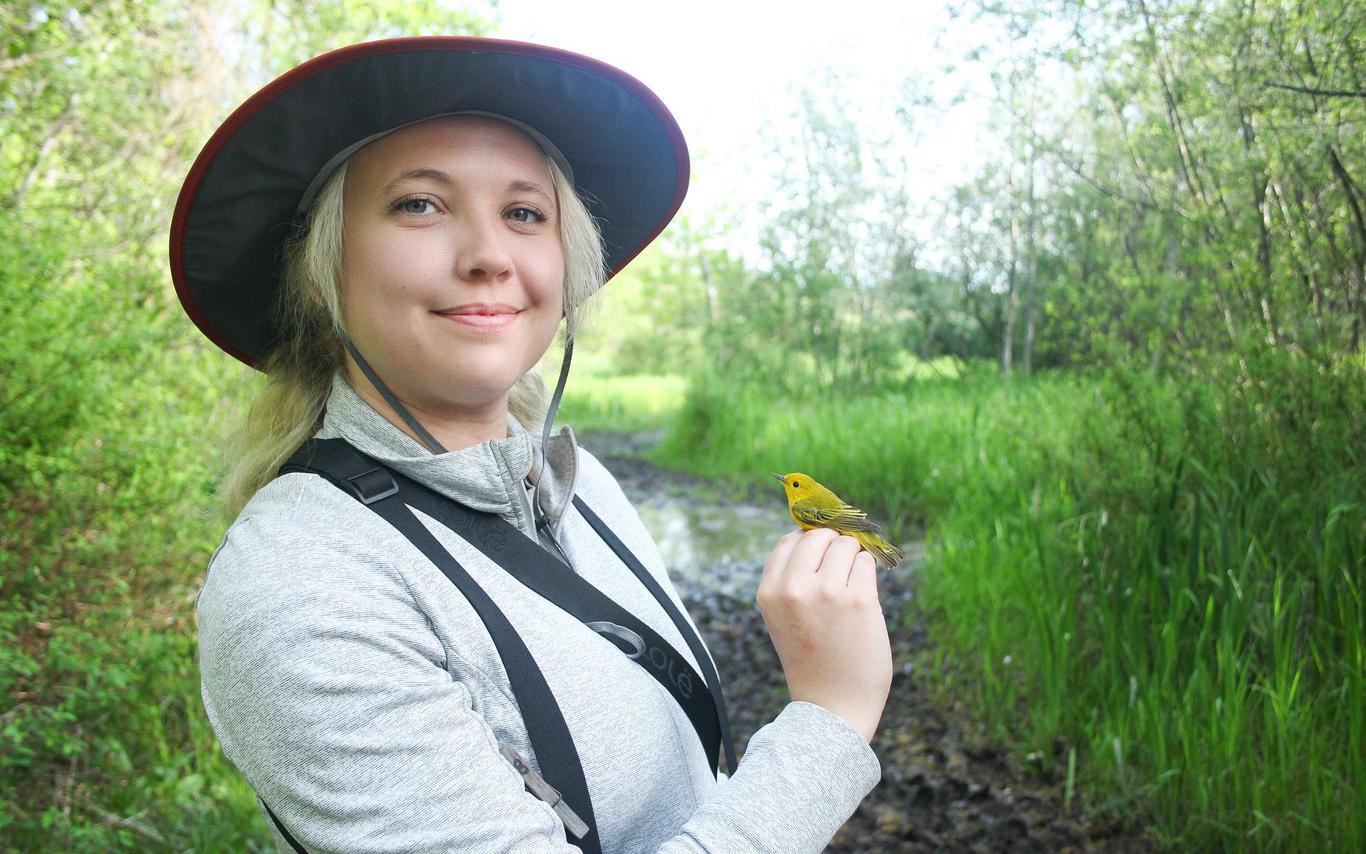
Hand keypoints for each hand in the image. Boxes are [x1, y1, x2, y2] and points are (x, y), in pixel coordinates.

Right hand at [756, 527, 892, 740]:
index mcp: (769, 592)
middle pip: (819, 536)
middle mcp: (794, 588)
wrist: (833, 707)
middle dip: (834, 547)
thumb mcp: (783, 617)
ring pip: (846, 545)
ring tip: (851, 591)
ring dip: (854, 560)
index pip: (789, 541)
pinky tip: (863, 599)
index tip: (822, 559)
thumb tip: (822, 535)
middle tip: (841, 574)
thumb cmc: (812, 659)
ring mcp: (828, 592)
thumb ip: (792, 579)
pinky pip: (867, 563)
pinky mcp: (860, 600)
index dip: (810, 544)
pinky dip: (868, 574)